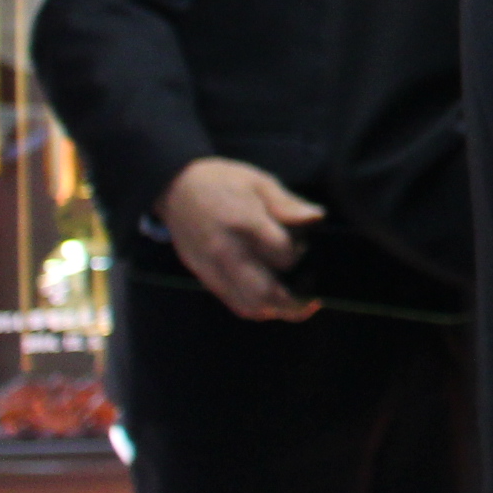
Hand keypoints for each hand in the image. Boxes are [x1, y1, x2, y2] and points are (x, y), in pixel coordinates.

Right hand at [159, 157, 324, 321]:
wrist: (176, 188)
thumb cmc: (223, 182)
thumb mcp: (259, 182)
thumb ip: (287, 204)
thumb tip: (316, 217)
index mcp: (243, 223)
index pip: (281, 254)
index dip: (299, 255)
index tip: (306, 247)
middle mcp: (226, 251)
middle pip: (264, 292)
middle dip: (294, 301)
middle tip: (313, 297)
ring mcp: (212, 268)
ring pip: (249, 306)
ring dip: (277, 310)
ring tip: (297, 304)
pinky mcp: (204, 277)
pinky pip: (233, 303)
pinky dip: (257, 308)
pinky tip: (273, 302)